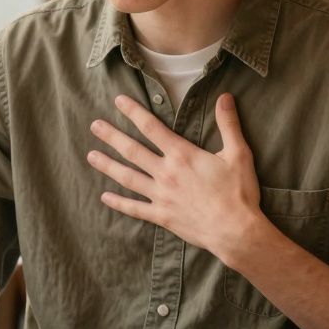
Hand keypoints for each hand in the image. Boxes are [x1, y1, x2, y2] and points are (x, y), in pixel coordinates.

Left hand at [86, 93, 268, 257]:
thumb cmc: (238, 192)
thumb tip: (225, 97)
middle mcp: (166, 173)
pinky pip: (135, 208)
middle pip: (132, 151)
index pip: (151, 128)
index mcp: (182, 155)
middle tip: (94, 125)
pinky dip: (119, 203)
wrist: (235, 231)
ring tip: (90, 156)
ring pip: (127, 177)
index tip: (118, 101)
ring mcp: (161, 196)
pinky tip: (104, 197)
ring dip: (108, 166)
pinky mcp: (162, 216)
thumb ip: (229, 124)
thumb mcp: (238, 153)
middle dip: (111, 136)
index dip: (133, 112)